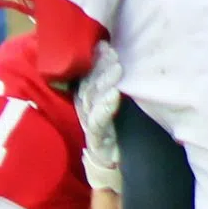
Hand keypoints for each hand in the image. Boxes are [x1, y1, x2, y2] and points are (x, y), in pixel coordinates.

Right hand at [73, 44, 122, 192]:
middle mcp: (86, 108)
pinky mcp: (96, 138)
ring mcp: (90, 123)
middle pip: (89, 83)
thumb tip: (121, 59)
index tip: (104, 43)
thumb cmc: (117, 130)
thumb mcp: (115, 105)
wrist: (114, 165)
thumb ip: (114, 86)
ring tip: (116, 68)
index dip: (94, 59)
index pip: (87, 74)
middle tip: (111, 52)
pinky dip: (106, 106)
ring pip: (93, 98)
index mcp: (89, 98)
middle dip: (99, 66)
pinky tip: (114, 95)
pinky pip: (99, 119)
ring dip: (104, 82)